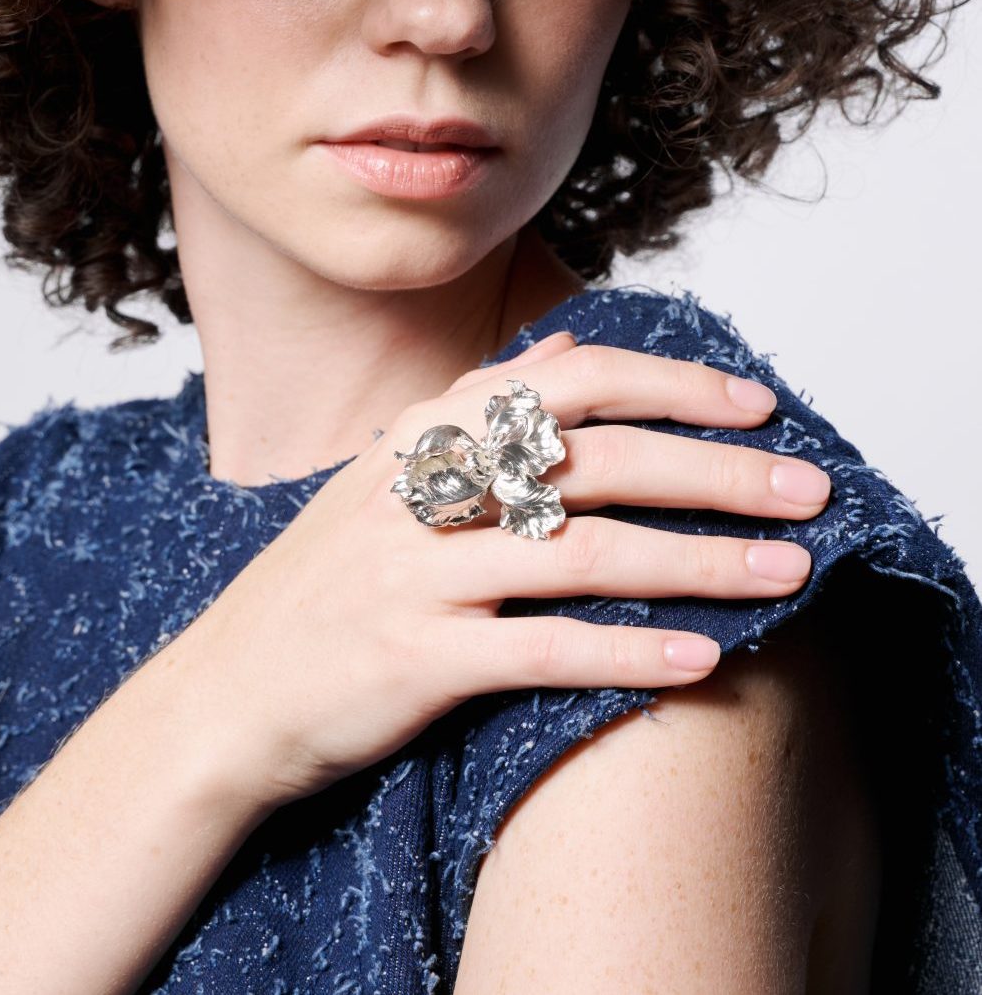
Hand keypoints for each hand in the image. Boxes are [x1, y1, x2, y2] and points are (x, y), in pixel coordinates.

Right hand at [152, 330, 825, 807]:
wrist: (228, 688)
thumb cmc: (322, 583)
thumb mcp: (387, 474)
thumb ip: (478, 407)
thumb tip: (567, 345)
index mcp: (422, 436)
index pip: (567, 382)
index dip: (671, 386)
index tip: (755, 405)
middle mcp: (420, 491)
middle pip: (590, 461)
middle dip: (712, 471)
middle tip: (806, 490)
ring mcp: (411, 572)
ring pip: (579, 553)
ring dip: (697, 561)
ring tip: (787, 575)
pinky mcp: (409, 658)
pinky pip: (537, 649)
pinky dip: (624, 652)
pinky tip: (700, 659)